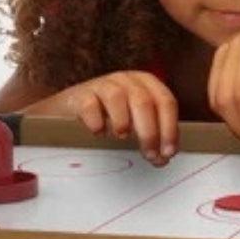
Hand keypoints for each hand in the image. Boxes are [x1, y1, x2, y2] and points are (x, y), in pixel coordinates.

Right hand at [24, 71, 178, 165]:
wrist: (69, 111)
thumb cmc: (109, 117)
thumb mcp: (135, 122)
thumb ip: (152, 135)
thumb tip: (163, 158)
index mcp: (146, 84)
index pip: (166, 102)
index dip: (170, 128)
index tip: (168, 153)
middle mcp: (127, 80)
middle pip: (144, 102)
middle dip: (150, 132)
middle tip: (149, 155)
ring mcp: (103, 85)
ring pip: (118, 98)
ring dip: (123, 122)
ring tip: (121, 137)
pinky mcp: (81, 95)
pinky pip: (90, 105)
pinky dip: (96, 121)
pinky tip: (98, 133)